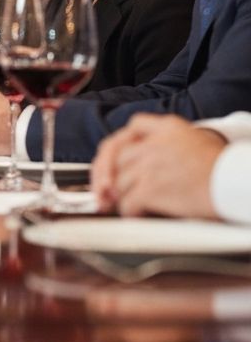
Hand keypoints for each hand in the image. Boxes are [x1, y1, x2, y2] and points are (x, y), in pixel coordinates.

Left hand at [91, 114, 224, 217]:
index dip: (121, 145)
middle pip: (118, 156)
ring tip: (126, 204)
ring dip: (120, 195)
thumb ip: (168, 143)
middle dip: (108, 174)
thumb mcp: (196, 140)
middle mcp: (154, 143)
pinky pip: (128, 202)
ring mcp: (149, 165)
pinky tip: (136, 215)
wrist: (235, 182)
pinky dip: (129, 211)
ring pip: (120, 181)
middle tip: (105, 190)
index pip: (133, 127)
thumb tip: (145, 161)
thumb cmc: (224, 168)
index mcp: (168, 127)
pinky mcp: (150, 188)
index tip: (115, 159)